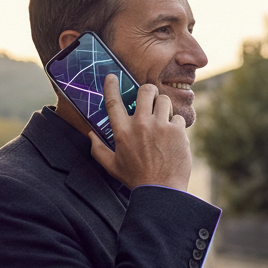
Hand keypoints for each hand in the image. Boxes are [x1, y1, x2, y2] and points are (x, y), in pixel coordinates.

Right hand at [89, 75, 191, 190]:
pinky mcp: (177, 131)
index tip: (112, 76)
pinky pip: (178, 117)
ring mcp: (160, 126)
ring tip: (163, 119)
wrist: (161, 191)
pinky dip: (176, 125)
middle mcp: (140, 124)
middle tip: (150, 98)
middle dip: (148, 91)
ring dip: (163, 107)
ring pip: (164, 100)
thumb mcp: (111, 165)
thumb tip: (90, 134)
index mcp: (121, 131)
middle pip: (145, 90)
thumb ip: (98, 148)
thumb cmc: (135, 178)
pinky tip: (173, 137)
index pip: (113, 102)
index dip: (111, 86)